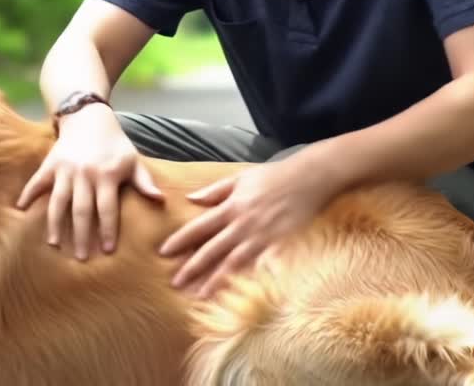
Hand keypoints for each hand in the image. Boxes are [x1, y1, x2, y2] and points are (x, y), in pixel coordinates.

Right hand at [16, 104, 163, 259]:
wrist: (88, 117)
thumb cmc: (114, 143)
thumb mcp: (132, 160)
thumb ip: (144, 182)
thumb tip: (160, 200)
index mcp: (107, 174)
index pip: (108, 208)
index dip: (108, 230)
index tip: (108, 251)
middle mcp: (85, 173)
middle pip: (82, 210)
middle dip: (83, 235)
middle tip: (82, 258)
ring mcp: (65, 169)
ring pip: (59, 201)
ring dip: (56, 223)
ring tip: (55, 243)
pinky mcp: (50, 164)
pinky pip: (37, 181)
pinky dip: (28, 194)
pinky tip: (21, 209)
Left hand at [158, 157, 332, 298]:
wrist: (310, 178)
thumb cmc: (273, 176)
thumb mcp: (240, 178)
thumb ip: (214, 190)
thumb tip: (190, 199)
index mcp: (231, 208)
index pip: (199, 227)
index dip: (180, 240)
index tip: (164, 253)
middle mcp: (243, 225)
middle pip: (213, 250)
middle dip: (193, 268)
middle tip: (175, 284)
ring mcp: (263, 238)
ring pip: (234, 264)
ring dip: (216, 281)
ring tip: (200, 297)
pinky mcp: (282, 247)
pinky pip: (264, 269)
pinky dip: (253, 282)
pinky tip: (243, 297)